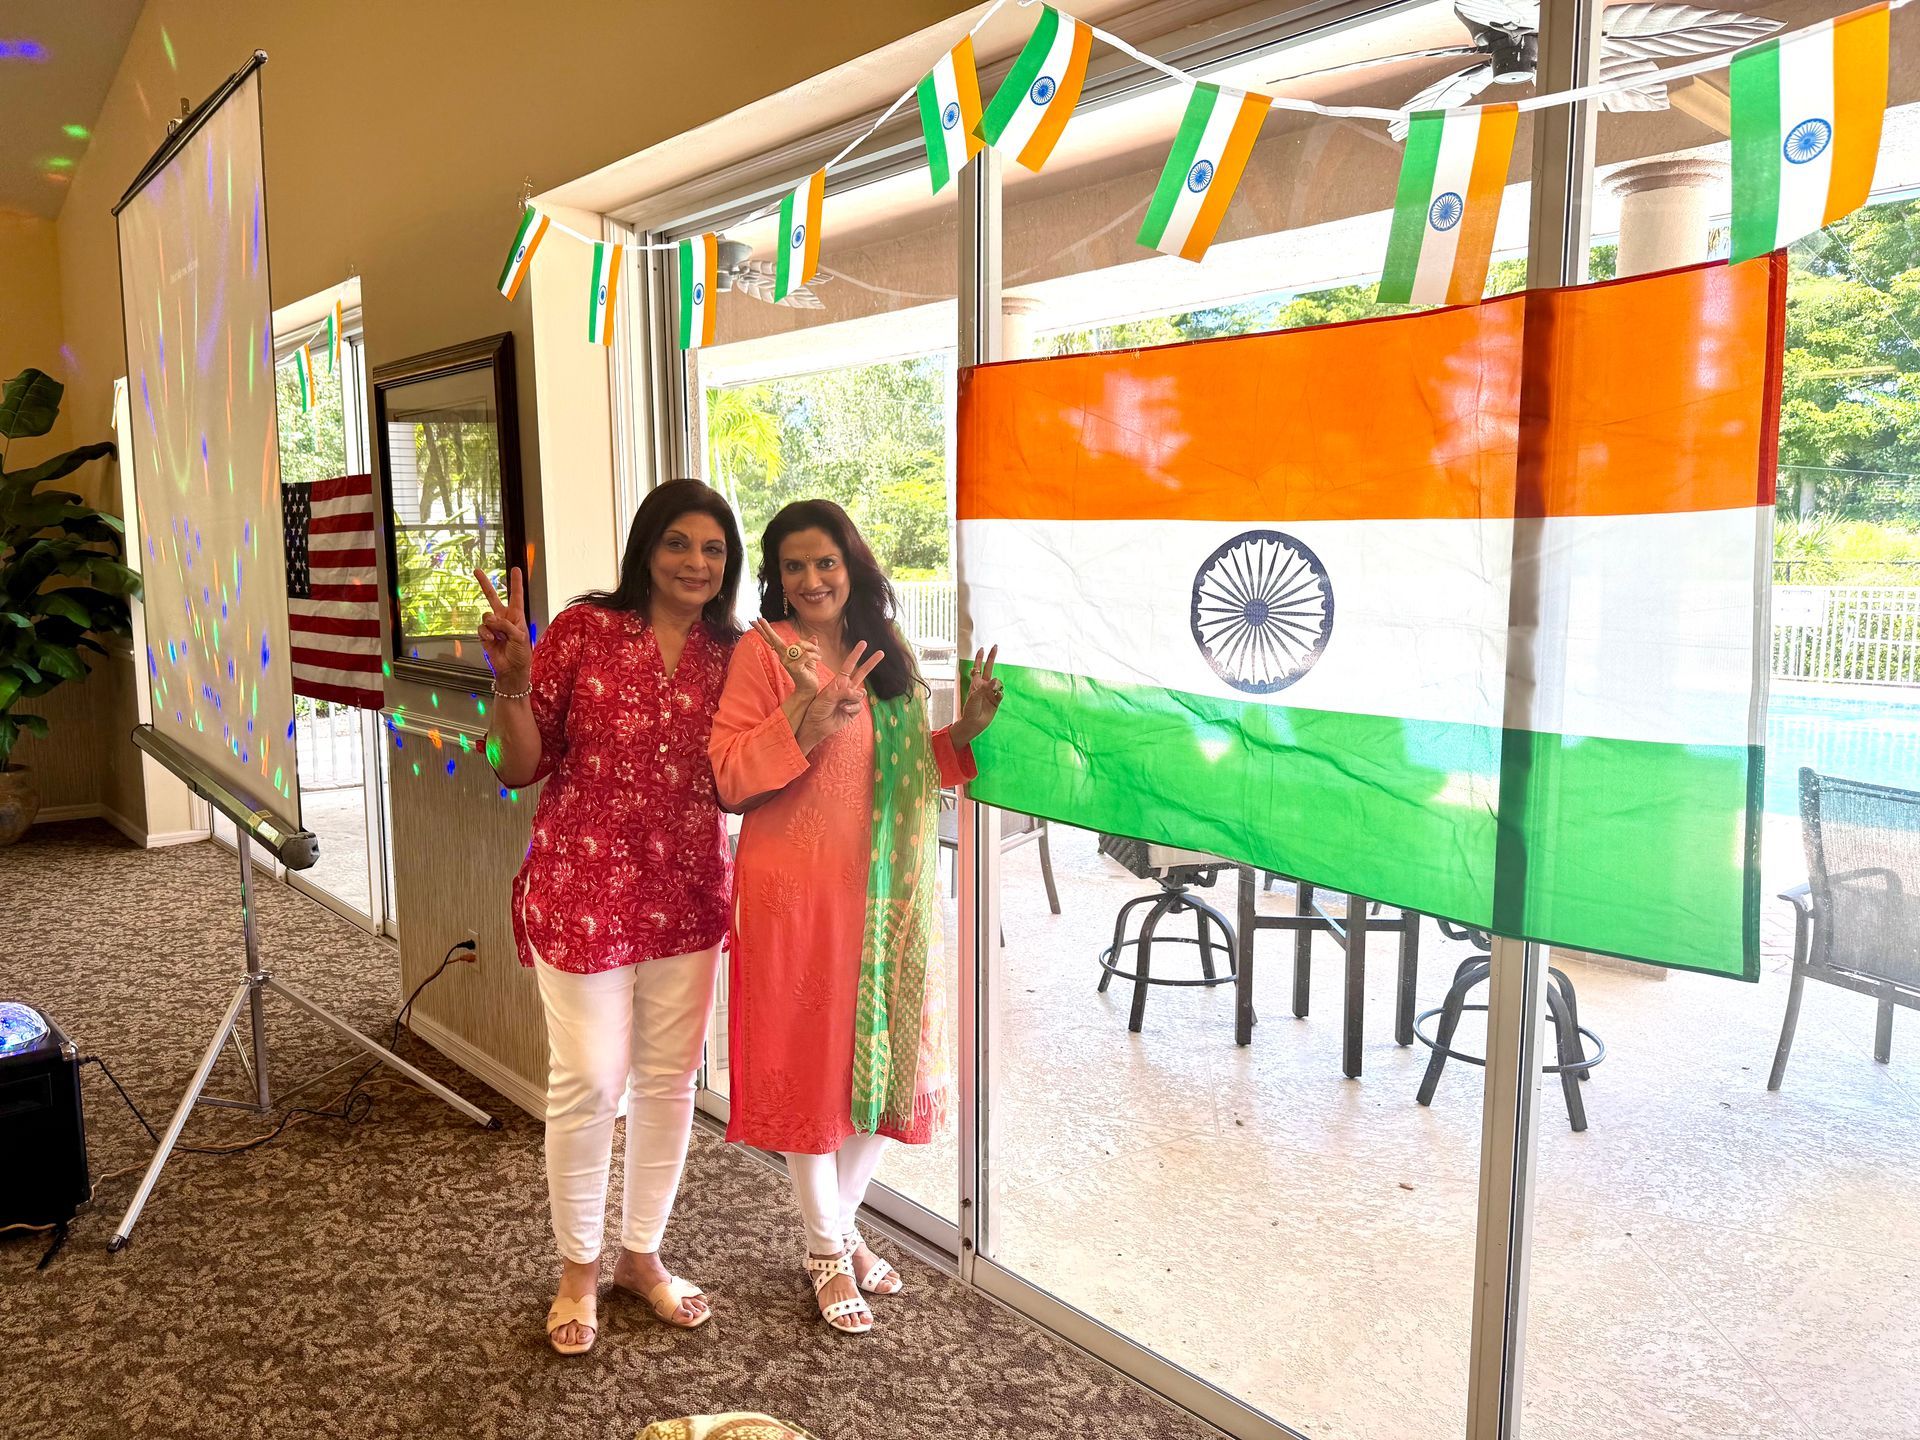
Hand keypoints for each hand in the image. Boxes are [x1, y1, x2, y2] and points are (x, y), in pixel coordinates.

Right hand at [476, 567, 531, 688]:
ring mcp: (493, 626)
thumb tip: (491, 619)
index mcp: (517, 616)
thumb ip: (506, 625)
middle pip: (493, 597)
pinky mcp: (484, 634)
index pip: (516, 596)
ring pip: (486, 615)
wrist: (511, 670)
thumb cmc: (521, 654)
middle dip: (484, 584)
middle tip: (476, 570)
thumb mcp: (519, 637)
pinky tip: (491, 640)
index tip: (515, 569)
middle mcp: (504, 618)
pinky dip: (485, 633)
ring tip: (498, 635)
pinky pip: (481, 628)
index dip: (516, 582)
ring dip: (491, 625)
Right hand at [752, 618, 820, 705]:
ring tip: (818, 653)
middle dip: (767, 629)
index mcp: (785, 653)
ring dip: (812, 647)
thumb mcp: (810, 657)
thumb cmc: (808, 673)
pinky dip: (815, 655)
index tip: (755, 620)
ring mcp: (787, 662)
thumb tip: (814, 637)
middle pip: (774, 640)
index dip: (764, 630)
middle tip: (759, 618)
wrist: (809, 689)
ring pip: (800, 645)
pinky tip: (819, 659)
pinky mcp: (794, 668)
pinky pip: (806, 654)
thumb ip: (810, 646)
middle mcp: (783, 657)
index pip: (772, 640)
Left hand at [798, 641, 884, 750]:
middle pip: (862, 673)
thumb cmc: (817, 708)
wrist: (816, 725)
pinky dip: (851, 708)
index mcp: (839, 681)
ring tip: (840, 705)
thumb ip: (845, 692)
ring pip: (861, 694)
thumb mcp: (828, 696)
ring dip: (852, 698)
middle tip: (881, 652)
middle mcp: (846, 688)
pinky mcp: (854, 711)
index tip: (863, 643)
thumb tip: (861, 693)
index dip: (856, 654)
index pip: (849, 665)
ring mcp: (851, 699)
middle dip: (871, 663)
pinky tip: (842, 710)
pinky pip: (858, 706)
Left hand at [952, 645, 1002, 746]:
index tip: (982, 648)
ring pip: (998, 683)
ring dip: (997, 684)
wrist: (973, 724)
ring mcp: (990, 693)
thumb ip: (985, 687)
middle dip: (992, 657)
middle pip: (989, 669)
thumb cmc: (970, 710)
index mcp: (976, 684)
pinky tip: (997, 698)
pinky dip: (1000, 694)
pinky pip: (1001, 694)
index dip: (979, 658)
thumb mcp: (975, 697)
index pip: (977, 668)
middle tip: (995, 646)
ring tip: (994, 690)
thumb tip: (996, 681)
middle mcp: (984, 686)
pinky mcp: (996, 701)